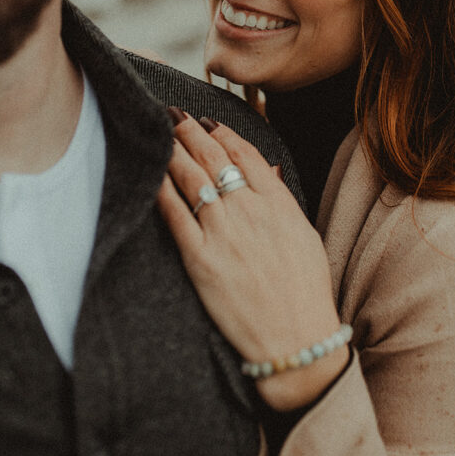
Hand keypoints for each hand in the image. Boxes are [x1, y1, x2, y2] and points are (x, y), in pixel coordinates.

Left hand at [157, 113, 348, 409]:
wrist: (296, 340)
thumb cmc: (305, 292)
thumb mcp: (305, 237)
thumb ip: (282, 200)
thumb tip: (268, 170)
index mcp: (279, 203)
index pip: (246, 154)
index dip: (222, 133)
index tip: (206, 122)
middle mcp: (250, 211)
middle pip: (214, 158)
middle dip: (190, 131)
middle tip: (173, 115)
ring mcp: (224, 233)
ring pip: (191, 178)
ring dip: (172, 150)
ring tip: (159, 134)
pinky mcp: (200, 259)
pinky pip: (174, 215)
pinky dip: (161, 189)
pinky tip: (150, 174)